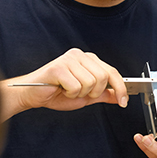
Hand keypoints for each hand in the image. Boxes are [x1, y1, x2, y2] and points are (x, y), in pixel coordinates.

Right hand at [5, 48, 127, 117]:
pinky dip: (70, 93)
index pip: (112, 71)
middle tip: (80, 94)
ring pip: (90, 83)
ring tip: (68, 90)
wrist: (32, 95)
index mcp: (88, 59)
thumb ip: (102, 94)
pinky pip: (76, 86)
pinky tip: (61, 89)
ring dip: (80, 94)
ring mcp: (69, 59)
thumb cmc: (55, 93)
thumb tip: (118, 96)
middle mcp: (79, 55)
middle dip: (94, 92)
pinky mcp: (59, 67)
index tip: (124, 102)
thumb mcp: (85, 96)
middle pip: (103, 77)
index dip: (120, 88)